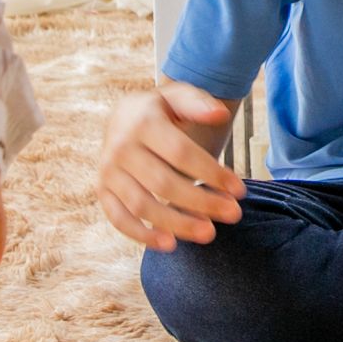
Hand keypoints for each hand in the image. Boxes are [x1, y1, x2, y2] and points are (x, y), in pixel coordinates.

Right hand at [96, 83, 243, 251]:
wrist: (122, 117)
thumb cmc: (160, 111)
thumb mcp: (178, 97)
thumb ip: (199, 104)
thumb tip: (220, 114)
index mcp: (142, 122)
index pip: (181, 153)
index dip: (212, 173)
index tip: (239, 190)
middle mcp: (120, 147)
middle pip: (163, 183)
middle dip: (201, 202)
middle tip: (233, 215)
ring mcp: (109, 171)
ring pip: (142, 205)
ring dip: (177, 223)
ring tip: (208, 233)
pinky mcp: (103, 191)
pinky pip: (119, 219)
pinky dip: (142, 235)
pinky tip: (170, 244)